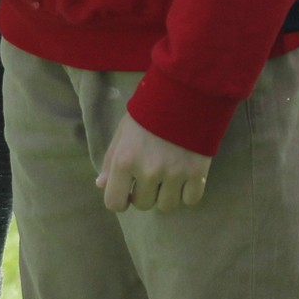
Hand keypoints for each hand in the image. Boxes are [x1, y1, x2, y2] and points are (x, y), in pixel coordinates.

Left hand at [97, 113, 212, 212]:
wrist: (185, 93)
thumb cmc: (149, 112)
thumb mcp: (123, 131)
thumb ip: (111, 160)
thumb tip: (101, 185)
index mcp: (125, 160)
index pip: (114, 203)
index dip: (120, 200)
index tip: (127, 193)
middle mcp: (148, 171)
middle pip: (143, 205)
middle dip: (145, 192)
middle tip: (151, 174)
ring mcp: (174, 174)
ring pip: (167, 205)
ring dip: (166, 194)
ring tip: (168, 174)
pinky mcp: (197, 173)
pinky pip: (190, 200)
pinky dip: (188, 191)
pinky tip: (185, 174)